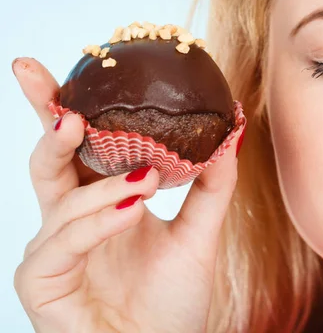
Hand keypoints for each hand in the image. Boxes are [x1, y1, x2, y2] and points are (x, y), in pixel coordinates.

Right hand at [13, 58, 242, 332]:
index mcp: (102, 202)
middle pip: (50, 157)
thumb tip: (232, 130)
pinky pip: (62, 241)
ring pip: (60, 197)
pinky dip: (97, 221)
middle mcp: (71, 220)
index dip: (69, 107)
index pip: (83, 147)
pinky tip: (132, 209)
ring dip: (103, 183)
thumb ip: (212, 185)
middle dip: (49, 118)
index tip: (71, 66)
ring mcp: (53, 251)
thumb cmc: (173, 303)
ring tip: (148, 179)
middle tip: (55, 89)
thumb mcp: (199, 234)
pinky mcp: (43, 282)